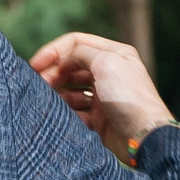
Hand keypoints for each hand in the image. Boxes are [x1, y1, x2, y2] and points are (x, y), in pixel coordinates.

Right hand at [29, 33, 177, 162]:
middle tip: (38, 84)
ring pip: (71, 89)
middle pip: (71, 66)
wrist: (144, 136)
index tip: (36, 64)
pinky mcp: (99, 118)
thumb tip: (64, 58)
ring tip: (45, 99)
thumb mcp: (105, 63)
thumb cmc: (128, 97)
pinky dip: (64, 110)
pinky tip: (57, 113)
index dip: (54, 51)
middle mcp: (109, 72)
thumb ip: (80, 53)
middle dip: (52, 72)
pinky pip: (75, 110)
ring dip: (56, 92)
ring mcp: (104, 95)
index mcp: (114, 54)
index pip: (76, 43)